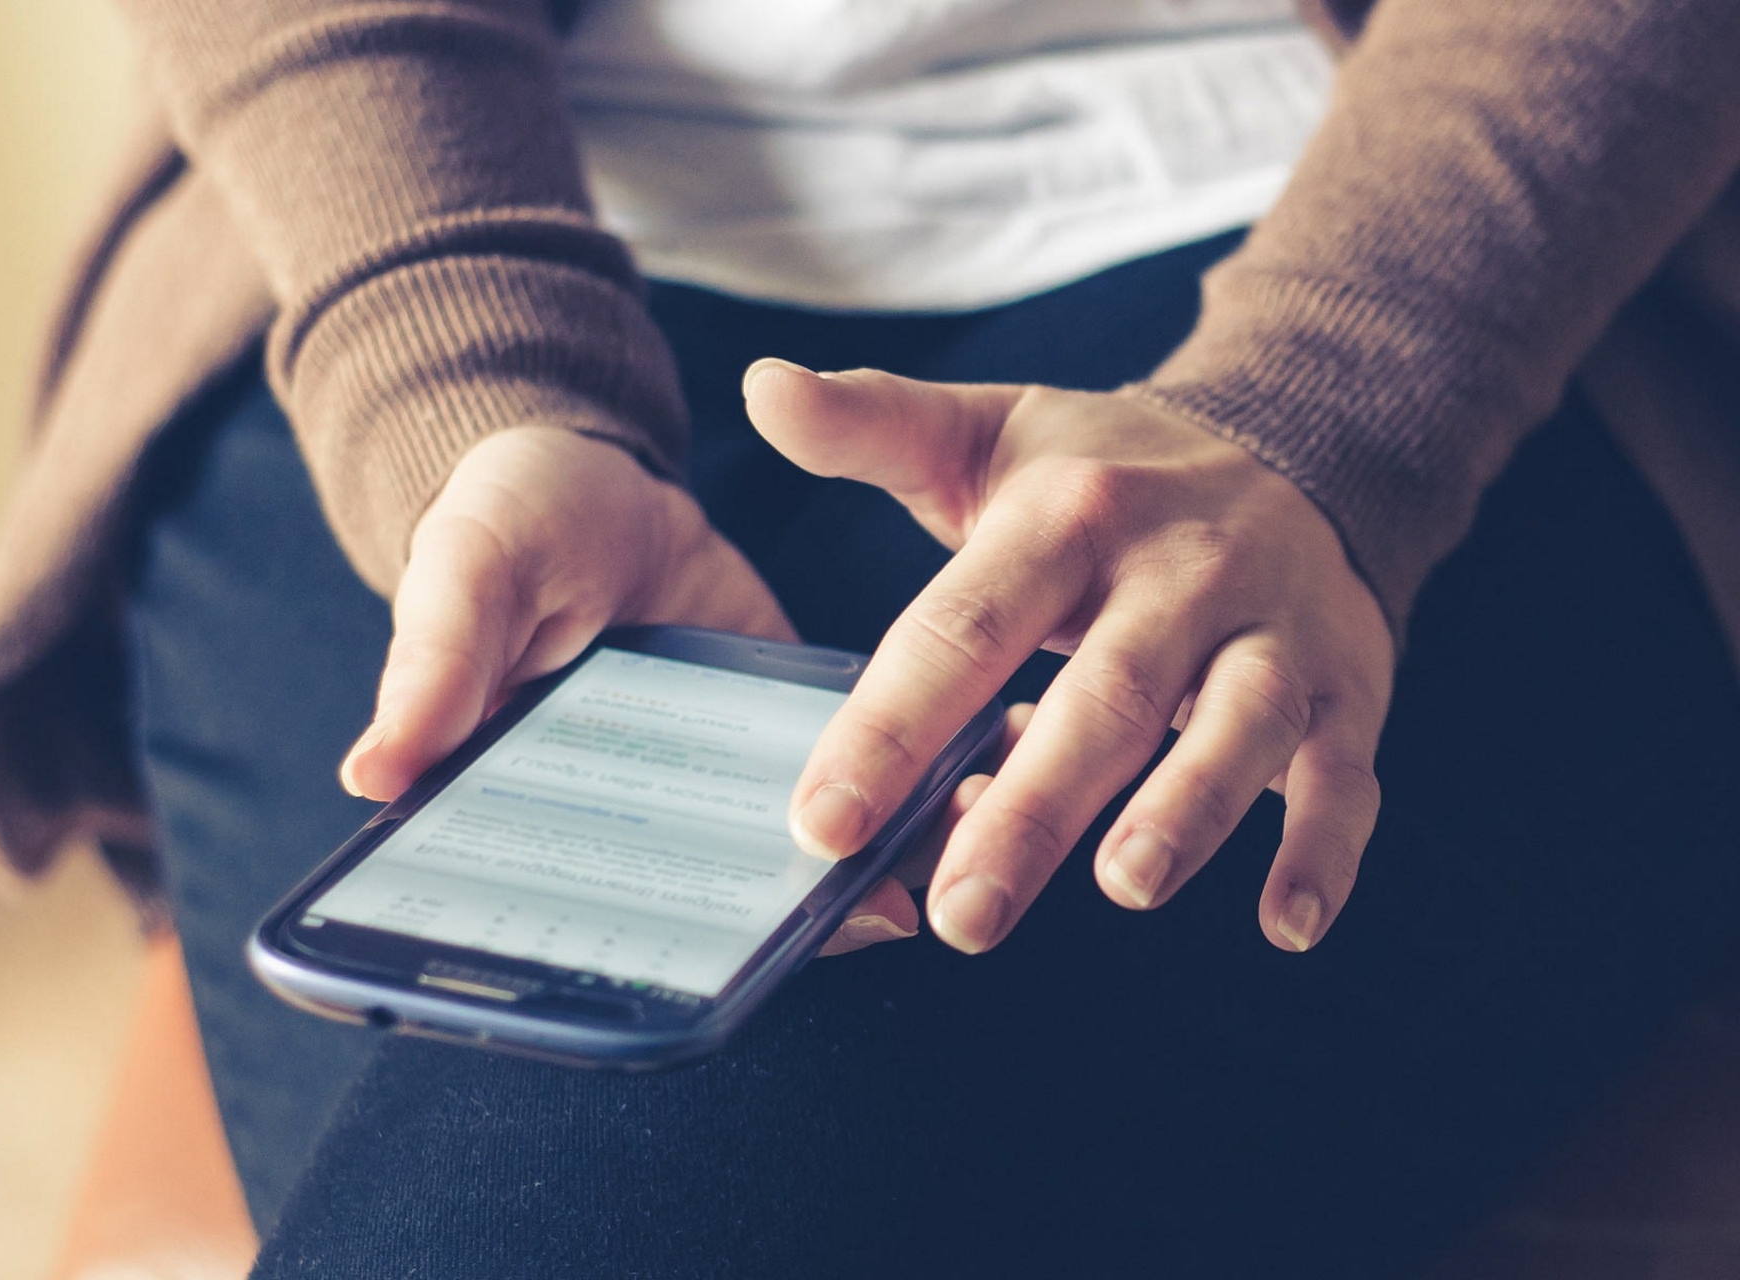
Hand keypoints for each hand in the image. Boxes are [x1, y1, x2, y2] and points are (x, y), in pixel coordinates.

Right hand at [332, 425, 949, 953]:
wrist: (600, 473)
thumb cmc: (504, 525)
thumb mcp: (467, 572)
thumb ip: (436, 663)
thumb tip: (373, 773)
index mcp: (538, 807)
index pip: (582, 910)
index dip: (643, 956)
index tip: (716, 971)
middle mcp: (636, 818)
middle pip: (709, 906)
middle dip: (791, 924)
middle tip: (876, 914)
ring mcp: (723, 779)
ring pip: (793, 855)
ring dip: (870, 865)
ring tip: (950, 860)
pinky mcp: (791, 726)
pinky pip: (856, 777)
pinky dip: (911, 788)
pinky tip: (976, 778)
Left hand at [744, 360, 1394, 954]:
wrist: (1296, 442)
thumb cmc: (1105, 472)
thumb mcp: (986, 435)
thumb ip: (872, 425)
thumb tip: (761, 386)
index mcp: (1068, 515)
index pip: (964, 626)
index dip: (890, 727)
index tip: (823, 823)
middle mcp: (1176, 570)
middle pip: (1102, 693)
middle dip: (1032, 808)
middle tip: (961, 913)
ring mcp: (1271, 630)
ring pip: (1237, 724)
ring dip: (1187, 809)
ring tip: (1124, 886)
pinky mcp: (1347, 686)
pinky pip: (1344, 774)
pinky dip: (1323, 848)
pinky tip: (1286, 923)